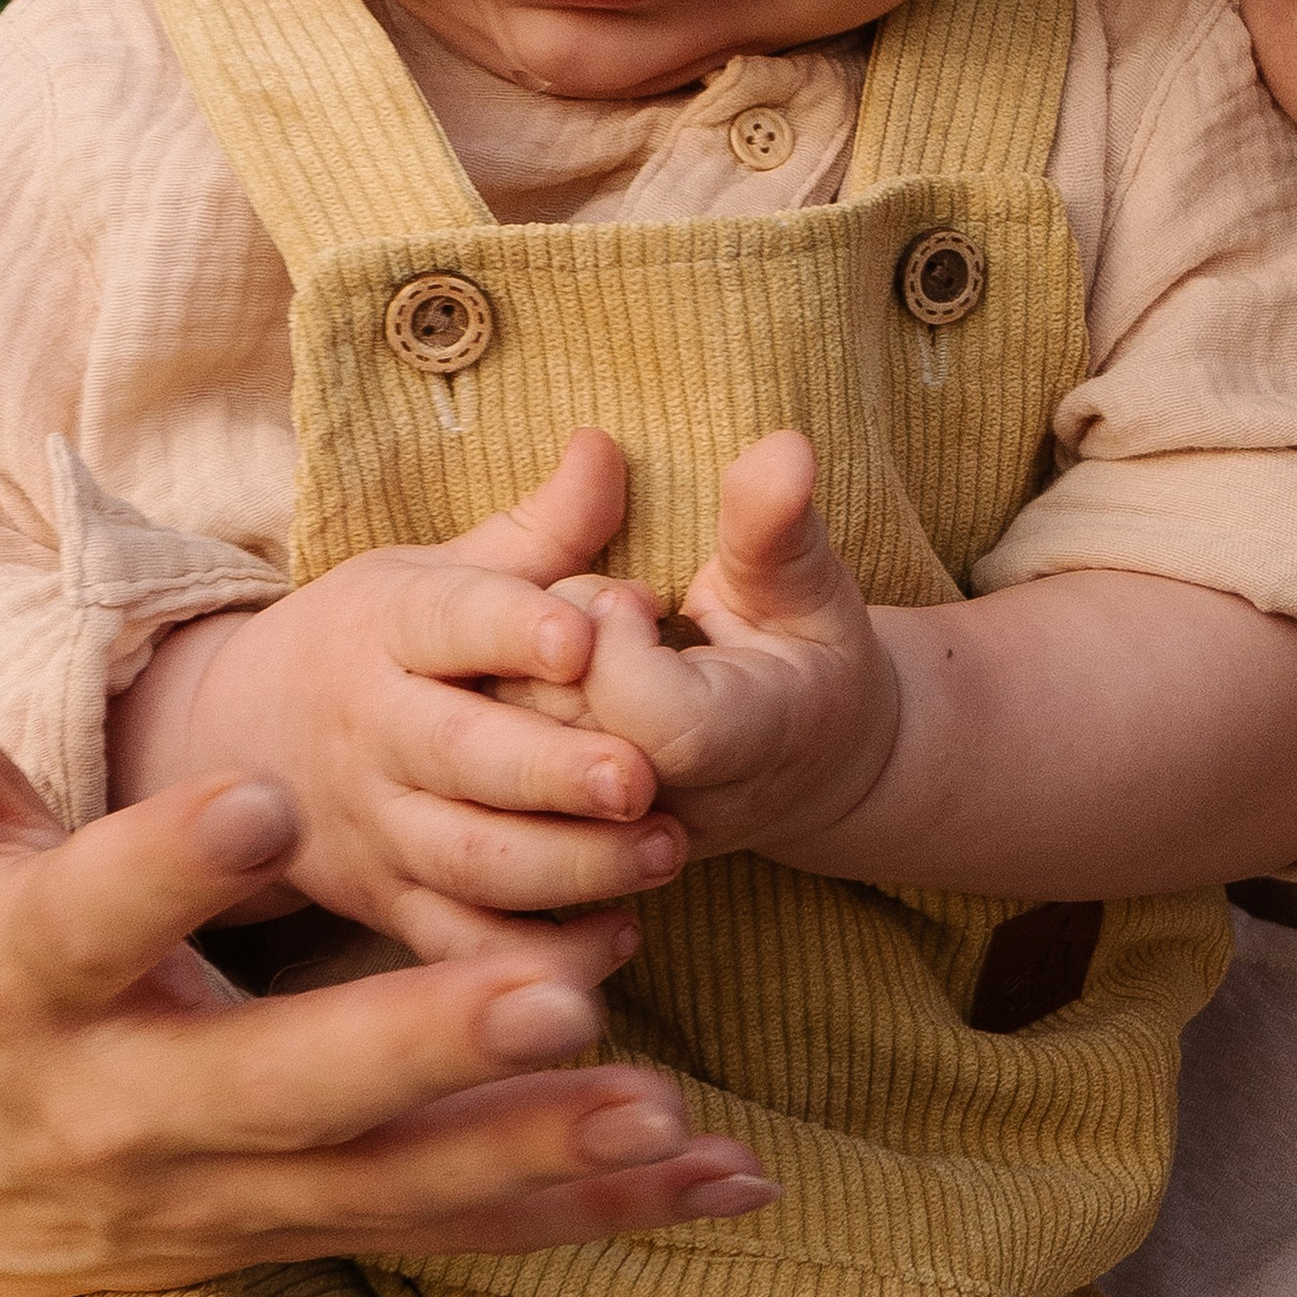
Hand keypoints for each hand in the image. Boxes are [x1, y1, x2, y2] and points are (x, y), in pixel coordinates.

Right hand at [0, 529, 773, 1296]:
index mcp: (26, 982)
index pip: (89, 922)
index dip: (166, 869)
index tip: (263, 801)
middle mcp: (127, 1107)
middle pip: (277, 1084)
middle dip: (414, 1049)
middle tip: (554, 990)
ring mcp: (227, 1192)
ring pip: (390, 1186)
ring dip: (533, 1152)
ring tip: (672, 1116)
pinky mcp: (310, 1230)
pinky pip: (459, 1232)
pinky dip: (588, 1214)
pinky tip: (722, 1182)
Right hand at [115, 428, 687, 958]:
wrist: (244, 745)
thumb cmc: (381, 644)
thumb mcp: (438, 572)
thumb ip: (539, 530)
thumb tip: (611, 446)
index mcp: (386, 626)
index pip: (449, 620)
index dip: (512, 625)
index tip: (583, 633)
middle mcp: (373, 730)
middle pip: (458, 753)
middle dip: (548, 769)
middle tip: (642, 776)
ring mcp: (376, 827)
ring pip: (464, 859)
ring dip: (564, 866)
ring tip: (665, 853)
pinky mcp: (386, 907)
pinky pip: (456, 946)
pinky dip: (529, 958)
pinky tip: (615, 945)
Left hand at [532, 431, 904, 865]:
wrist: (805, 766)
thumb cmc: (805, 655)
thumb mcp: (806, 582)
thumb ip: (775, 524)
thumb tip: (783, 447)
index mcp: (754, 742)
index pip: (652, 717)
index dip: (614, 643)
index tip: (629, 597)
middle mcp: (683, 811)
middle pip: (564, 736)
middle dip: (554, 651)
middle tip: (595, 615)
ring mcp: (623, 845)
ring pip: (513, 764)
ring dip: (516, 684)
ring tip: (570, 656)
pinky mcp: (570, 849)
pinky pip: (490, 795)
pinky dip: (494, 720)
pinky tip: (537, 688)